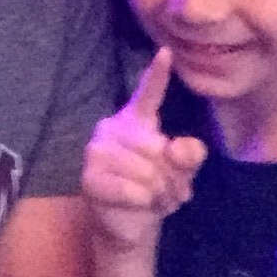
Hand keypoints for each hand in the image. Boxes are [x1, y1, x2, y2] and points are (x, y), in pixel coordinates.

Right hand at [82, 48, 205, 255]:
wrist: (128, 224)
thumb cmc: (154, 190)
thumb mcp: (179, 174)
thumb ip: (187, 157)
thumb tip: (180, 148)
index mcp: (135, 120)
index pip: (148, 94)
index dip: (157, 74)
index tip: (166, 52)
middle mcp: (111, 127)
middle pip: (157, 149)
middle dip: (171, 178)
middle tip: (169, 193)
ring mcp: (96, 150)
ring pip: (146, 172)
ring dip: (159, 194)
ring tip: (155, 200)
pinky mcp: (89, 177)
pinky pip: (131, 190)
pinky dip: (143, 202)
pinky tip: (139, 204)